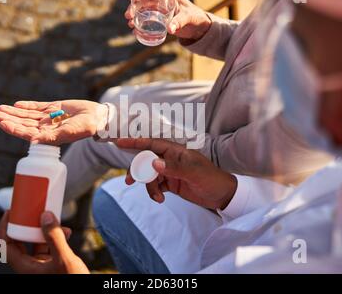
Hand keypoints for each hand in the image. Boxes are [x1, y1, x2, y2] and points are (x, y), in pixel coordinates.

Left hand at [0, 100, 107, 144]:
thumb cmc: (86, 127)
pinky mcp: (54, 107)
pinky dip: (26, 105)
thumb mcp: (68, 132)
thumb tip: (32, 141)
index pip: (26, 133)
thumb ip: (51, 137)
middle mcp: (46, 128)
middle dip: (9, 119)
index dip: (13, 128)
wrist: (98, 117)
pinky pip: (37, 107)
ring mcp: (49, 117)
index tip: (2, 123)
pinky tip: (16, 104)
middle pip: (23, 123)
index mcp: (48, 136)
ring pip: (27, 115)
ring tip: (0, 108)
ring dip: (14, 112)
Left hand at [0, 211, 89, 273]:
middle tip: (31, 210)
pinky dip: (55, 236)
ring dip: (44, 229)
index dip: (5, 227)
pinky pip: (49, 246)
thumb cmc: (71, 280)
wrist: (85, 291)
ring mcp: (41, 266)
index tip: (10, 211)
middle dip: (26, 224)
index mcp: (25, 268)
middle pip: (20, 241)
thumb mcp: (64, 259)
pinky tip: (66, 231)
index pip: (6, 245)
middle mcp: (30, 266)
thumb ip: (54, 238)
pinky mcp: (52, 264)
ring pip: (36, 242)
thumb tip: (45, 215)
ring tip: (54, 218)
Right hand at [116, 138, 236, 209]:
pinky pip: (155, 186)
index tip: (119, 142)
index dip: (135, 142)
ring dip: (148, 186)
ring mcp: (169, 171)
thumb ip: (174, 168)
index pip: (151, 143)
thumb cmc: (212, 179)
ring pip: (148, 176)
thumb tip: (154, 163)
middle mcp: (170, 159)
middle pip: (145, 161)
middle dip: (136, 171)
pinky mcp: (170, 183)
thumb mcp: (194, 173)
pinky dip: (154, 192)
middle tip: (129, 181)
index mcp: (175, 151)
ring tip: (157, 197)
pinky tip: (159, 199)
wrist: (222, 196)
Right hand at [125, 0, 211, 41]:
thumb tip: (170, 29)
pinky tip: (135, 30)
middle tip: (128, 16)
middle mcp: (164, 2)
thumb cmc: (196, 18)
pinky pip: (149, 20)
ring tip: (130, 24)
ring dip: (136, 16)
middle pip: (146, 2)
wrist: (200, 27)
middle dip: (134, 8)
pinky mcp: (162, 19)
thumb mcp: (188, 18)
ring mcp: (162, 10)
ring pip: (145, 11)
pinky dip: (141, 24)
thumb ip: (179, 22)